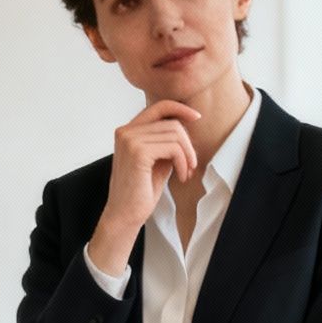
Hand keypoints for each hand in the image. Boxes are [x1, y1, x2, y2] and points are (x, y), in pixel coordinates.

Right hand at [89, 99, 201, 274]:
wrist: (125, 215)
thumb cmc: (140, 191)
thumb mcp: (157, 160)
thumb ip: (166, 142)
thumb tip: (186, 125)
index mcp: (128, 131)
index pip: (159, 107)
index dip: (180, 109)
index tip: (196, 118)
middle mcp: (126, 132)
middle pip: (172, 123)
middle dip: (188, 144)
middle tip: (191, 166)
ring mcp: (130, 140)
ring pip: (175, 134)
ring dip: (187, 156)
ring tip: (186, 173)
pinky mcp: (138, 152)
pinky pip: (173, 147)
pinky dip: (183, 162)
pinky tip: (180, 176)